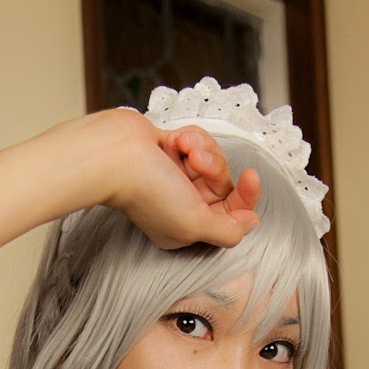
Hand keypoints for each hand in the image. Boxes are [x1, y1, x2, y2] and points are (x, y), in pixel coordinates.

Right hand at [101, 110, 260, 250]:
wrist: (116, 153)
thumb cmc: (148, 191)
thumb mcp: (195, 223)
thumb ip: (228, 231)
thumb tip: (251, 223)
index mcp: (188, 229)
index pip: (231, 216)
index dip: (245, 198)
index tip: (250, 178)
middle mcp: (183, 205)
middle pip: (223, 184)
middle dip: (214, 167)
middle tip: (198, 161)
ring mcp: (176, 178)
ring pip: (211, 159)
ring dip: (201, 148)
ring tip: (183, 147)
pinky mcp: (171, 152)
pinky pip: (196, 141)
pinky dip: (188, 138)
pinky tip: (173, 140)